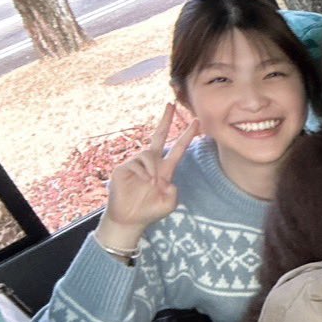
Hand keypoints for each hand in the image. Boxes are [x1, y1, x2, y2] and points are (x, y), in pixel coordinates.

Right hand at [97, 104, 198, 250]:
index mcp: (165, 169)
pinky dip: (143, 173)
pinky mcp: (124, 168)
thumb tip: (167, 180)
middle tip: (171, 104)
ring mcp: (137, 164)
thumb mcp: (169, 203)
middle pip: (159, 136)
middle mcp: (152, 163)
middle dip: (165, 120)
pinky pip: (136, 163)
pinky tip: (143, 182)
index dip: (187, 136)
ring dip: (154, 168)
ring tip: (153, 183)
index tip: (197, 122)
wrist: (130, 218)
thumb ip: (173, 192)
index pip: (178, 148)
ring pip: (149, 154)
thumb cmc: (150, 210)